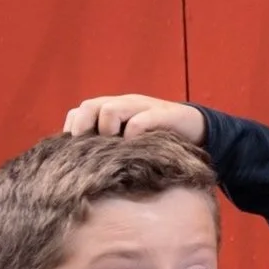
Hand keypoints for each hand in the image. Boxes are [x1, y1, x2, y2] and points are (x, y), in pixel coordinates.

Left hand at [63, 95, 206, 145]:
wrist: (197, 127)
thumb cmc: (158, 138)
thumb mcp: (130, 140)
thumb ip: (110, 145)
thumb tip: (82, 165)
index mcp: (111, 108)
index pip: (79, 112)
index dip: (71, 130)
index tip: (72, 153)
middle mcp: (123, 103)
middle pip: (89, 106)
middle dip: (83, 130)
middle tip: (88, 152)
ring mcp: (142, 106)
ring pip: (109, 110)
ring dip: (107, 131)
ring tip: (114, 149)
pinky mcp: (161, 114)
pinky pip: (139, 122)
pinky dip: (132, 136)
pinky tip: (136, 150)